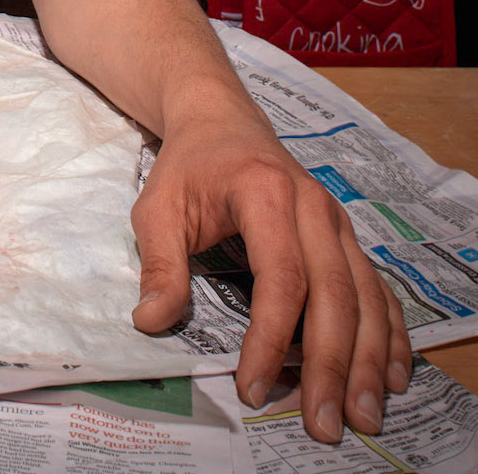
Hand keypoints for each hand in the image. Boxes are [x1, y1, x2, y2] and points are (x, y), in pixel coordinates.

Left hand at [129, 96, 412, 442]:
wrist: (220, 119)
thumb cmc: (188, 166)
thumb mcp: (158, 206)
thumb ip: (158, 264)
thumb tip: (151, 322)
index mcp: (266, 193)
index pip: (281, 277)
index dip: (270, 338)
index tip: (252, 387)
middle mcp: (314, 207)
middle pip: (334, 294)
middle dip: (331, 365)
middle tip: (324, 424)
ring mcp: (337, 222)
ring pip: (365, 297)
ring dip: (368, 360)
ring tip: (364, 415)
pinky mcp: (347, 237)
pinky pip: (377, 289)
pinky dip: (390, 334)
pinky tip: (392, 376)